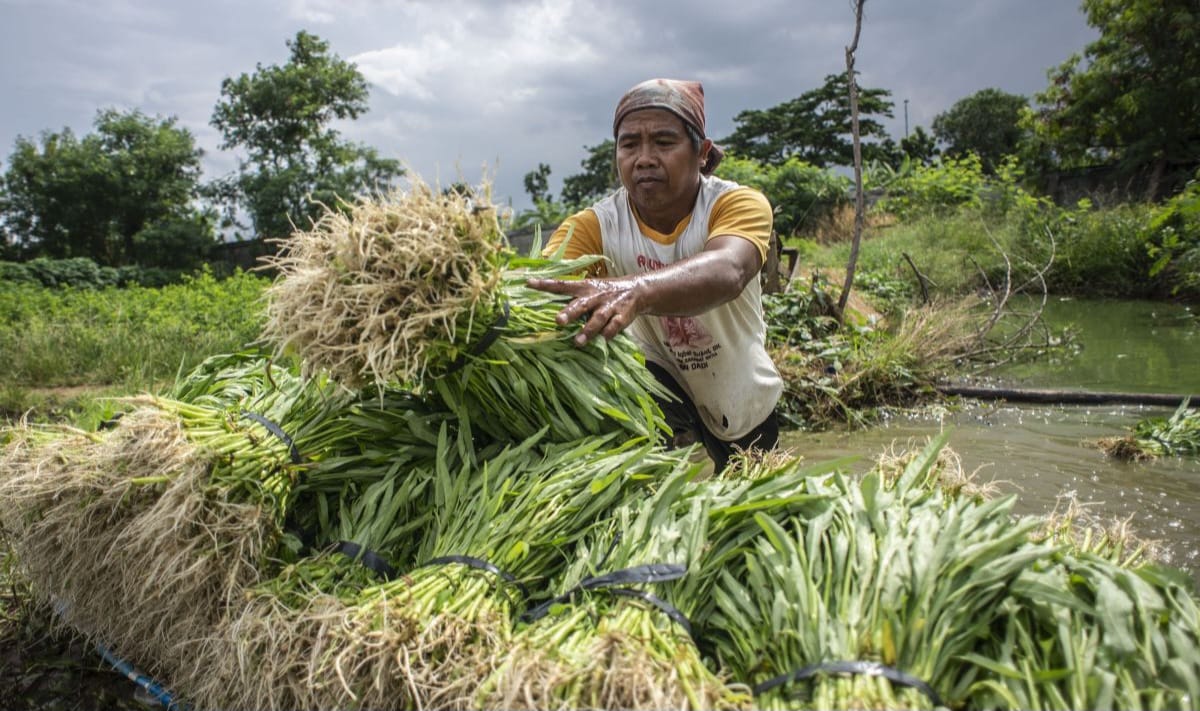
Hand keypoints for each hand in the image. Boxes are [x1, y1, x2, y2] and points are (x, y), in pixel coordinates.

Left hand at [526, 276, 642, 345]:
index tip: (528, 284)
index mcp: (584, 287)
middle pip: (581, 304)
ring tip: (578, 341)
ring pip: (598, 318)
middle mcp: (595, 296)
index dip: (545, 284)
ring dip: (588, 330)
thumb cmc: (605, 293)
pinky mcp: (622, 316)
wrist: (637, 290)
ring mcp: (610, 306)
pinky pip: (614, 327)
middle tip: (558, 320)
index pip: (561, 285)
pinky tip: (602, 340)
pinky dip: (608, 334)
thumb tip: (549, 310)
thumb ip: (573, 298)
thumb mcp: (590, 289)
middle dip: (570, 312)